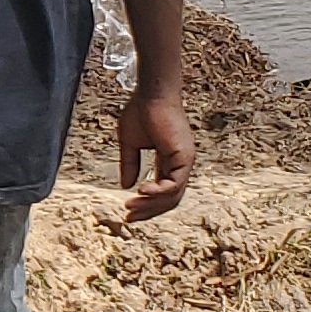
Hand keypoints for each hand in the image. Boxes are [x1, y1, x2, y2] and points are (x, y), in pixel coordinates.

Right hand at [118, 93, 193, 220]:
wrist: (151, 94)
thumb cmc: (141, 111)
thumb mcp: (130, 144)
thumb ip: (130, 165)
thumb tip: (126, 186)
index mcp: (169, 161)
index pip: (163, 192)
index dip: (146, 205)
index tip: (128, 212)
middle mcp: (180, 164)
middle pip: (169, 200)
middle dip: (148, 211)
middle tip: (129, 217)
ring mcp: (184, 161)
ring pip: (172, 196)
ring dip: (151, 204)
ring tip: (131, 206)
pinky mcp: (184, 157)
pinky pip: (174, 184)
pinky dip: (159, 192)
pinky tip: (142, 191)